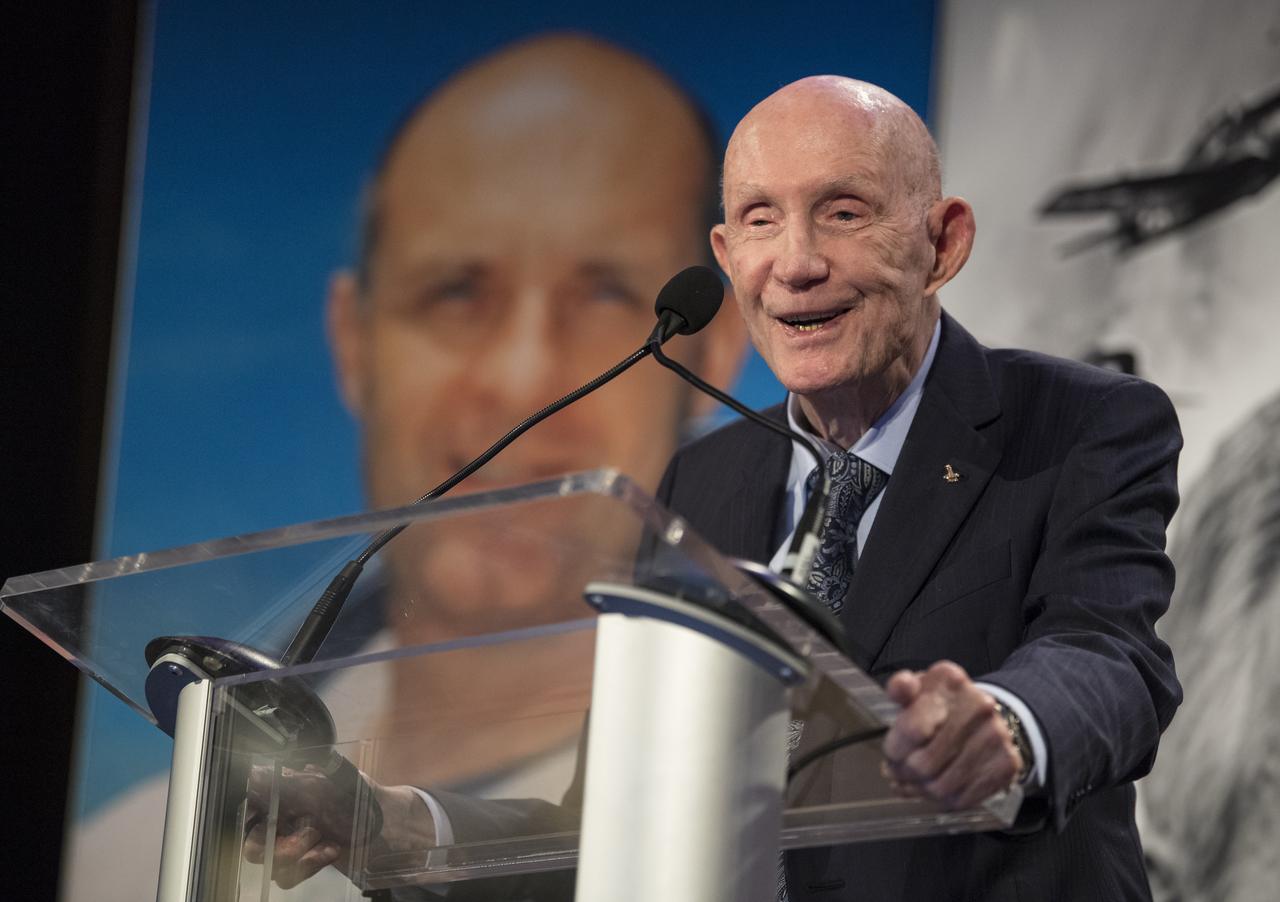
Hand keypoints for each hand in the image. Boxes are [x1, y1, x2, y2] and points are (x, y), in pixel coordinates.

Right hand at [242, 763, 435, 889]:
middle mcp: (284, 815)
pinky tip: (330, 850)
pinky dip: (307, 865)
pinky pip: (286, 877)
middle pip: (251, 838)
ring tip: (322, 837)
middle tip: (306, 830)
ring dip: (295, 852)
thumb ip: (293, 780)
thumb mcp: (331, 782)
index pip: (249, 800)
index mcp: (286, 790)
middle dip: (272, 841)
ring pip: (267, 861)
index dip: (247, 812)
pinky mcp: (303, 863)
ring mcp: (292, 841)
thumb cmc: (364, 797)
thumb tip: (256, 773)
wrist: (391, 827)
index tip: (257, 817)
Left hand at [880, 661, 1020, 809]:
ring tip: (912, 783)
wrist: (984, 719)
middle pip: (924, 764)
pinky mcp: (1006, 765)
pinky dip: (942, 802)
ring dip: (919, 790)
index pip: (913, 731)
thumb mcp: (918, 690)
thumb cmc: (942, 706)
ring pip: (941, 787)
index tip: (891, 753)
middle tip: (897, 772)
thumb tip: (902, 685)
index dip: (894, 749)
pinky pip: (963, 799)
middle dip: (903, 773)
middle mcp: (979, 706)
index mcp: (950, 682)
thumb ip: (901, 688)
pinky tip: (933, 791)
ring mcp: (996, 737)